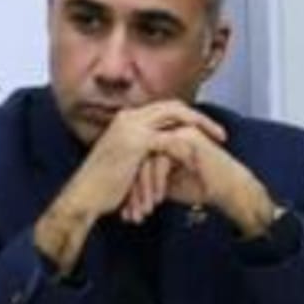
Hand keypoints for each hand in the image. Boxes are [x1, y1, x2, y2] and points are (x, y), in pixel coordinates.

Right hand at [70, 100, 225, 220]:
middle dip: (200, 118)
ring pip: (175, 116)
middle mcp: (129, 117)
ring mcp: (132, 127)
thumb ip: (141, 151)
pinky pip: (170, 140)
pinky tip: (199, 158)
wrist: (83, 197)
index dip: (186, 116)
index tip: (205, 129)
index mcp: (127, 118)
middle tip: (220, 133)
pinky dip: (187, 148)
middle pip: (174, 106)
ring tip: (217, 142)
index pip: (164, 108)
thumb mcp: (124, 161)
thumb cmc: (103, 185)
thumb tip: (160, 154)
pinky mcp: (136, 143)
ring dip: (200, 127)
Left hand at [123, 124, 276, 237]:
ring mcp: (176, 131)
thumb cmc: (197, 186)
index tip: (124, 212)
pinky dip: (156, 183)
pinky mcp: (186, 138)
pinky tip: (157, 201)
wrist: (230, 190)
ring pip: (146, 158)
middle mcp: (165, 131)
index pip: (132, 159)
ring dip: (142, 189)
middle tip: (130, 215)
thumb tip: (124, 190)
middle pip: (136, 157)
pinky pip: (161, 160)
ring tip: (143, 212)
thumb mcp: (164, 183)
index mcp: (157, 138)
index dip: (128, 186)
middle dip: (132, 189)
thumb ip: (146, 178)